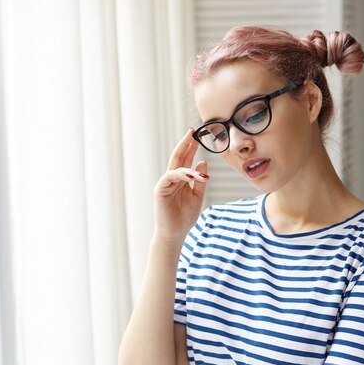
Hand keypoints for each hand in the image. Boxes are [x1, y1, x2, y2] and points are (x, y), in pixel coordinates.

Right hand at [153, 128, 208, 244]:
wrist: (175, 233)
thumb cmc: (185, 217)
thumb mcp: (198, 196)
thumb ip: (200, 180)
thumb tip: (202, 162)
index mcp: (181, 179)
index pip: (186, 160)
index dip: (191, 147)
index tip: (197, 135)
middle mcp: (172, 179)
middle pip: (178, 157)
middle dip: (185, 144)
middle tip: (192, 131)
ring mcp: (166, 183)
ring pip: (176, 165)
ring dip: (186, 156)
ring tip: (196, 146)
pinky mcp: (160, 189)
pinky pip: (170, 176)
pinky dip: (181, 174)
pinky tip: (192, 173)